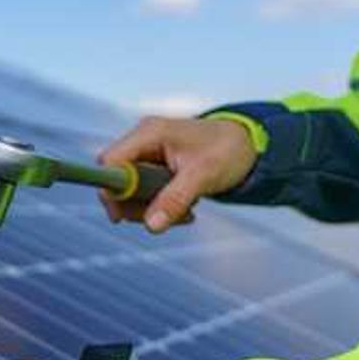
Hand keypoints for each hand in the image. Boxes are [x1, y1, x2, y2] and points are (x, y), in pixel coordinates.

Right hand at [97, 116, 256, 232]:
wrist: (248, 146)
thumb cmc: (227, 151)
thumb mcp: (203, 176)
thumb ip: (174, 200)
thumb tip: (151, 226)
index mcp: (150, 133)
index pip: (110, 162)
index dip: (112, 190)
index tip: (121, 216)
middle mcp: (143, 141)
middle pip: (116, 181)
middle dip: (136, 206)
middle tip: (161, 220)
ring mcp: (147, 155)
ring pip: (129, 192)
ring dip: (150, 210)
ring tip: (185, 214)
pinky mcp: (154, 168)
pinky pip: (144, 194)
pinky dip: (161, 207)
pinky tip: (185, 210)